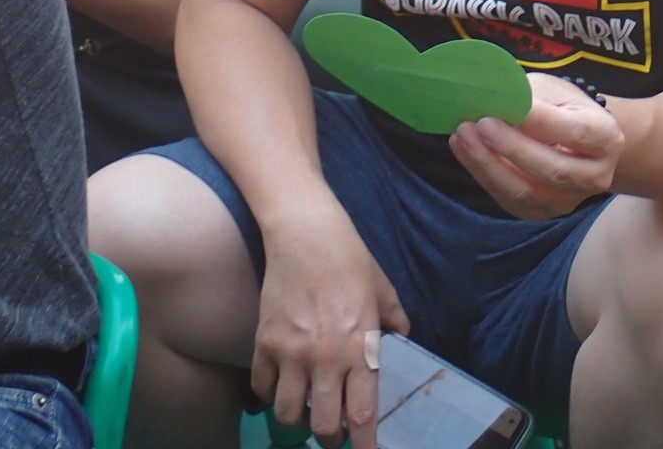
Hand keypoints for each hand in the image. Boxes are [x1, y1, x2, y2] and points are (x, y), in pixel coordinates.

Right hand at [253, 203, 410, 448]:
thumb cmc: (351, 259)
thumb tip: (401, 339)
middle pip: (323, 425)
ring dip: (298, 420)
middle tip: (334, 434)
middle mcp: (325, 359)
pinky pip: (261, 388)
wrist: (306, 235)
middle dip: (330, 438)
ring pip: (288, 414)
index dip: (365, 444)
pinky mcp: (263, 343)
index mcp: (360, 348)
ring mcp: (290, 354)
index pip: (363, 413)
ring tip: (306, 412)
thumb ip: (392, 320)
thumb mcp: (382, 289)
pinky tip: (277, 388)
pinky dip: (267, 396)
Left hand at [449, 73, 623, 219]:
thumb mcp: (554, 91)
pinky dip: (483, 175)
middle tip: (478, 123)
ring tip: (462, 135)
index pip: (574, 132)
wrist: (579, 143)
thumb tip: (492, 101)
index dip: (538, 121)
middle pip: (551, 168)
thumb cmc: (565, 109)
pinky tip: (464, 151)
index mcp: (606, 138)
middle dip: (510, 147)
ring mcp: (569, 200)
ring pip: (526, 191)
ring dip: (488, 164)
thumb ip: (529, 98)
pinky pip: (509, 200)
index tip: (505, 105)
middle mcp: (595, 176)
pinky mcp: (543, 212)